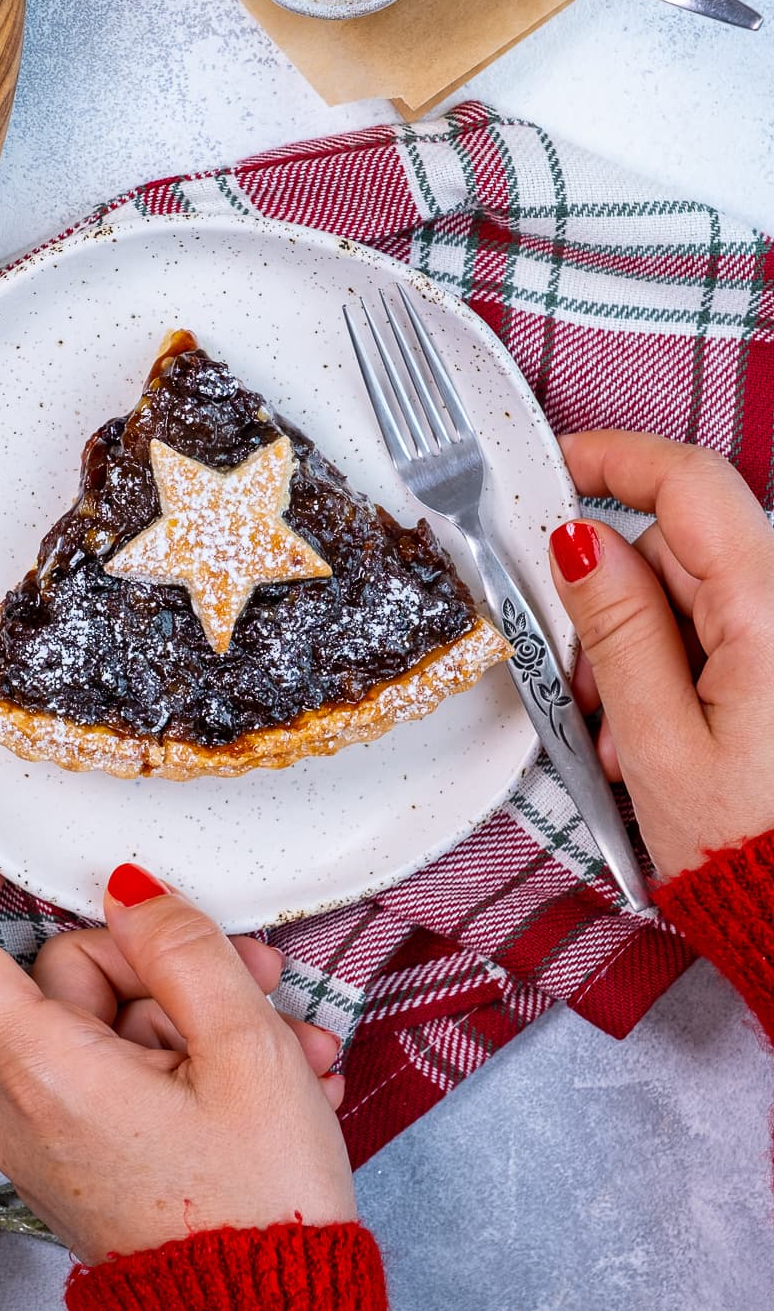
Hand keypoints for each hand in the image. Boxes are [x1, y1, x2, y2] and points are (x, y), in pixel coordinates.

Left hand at [0, 848, 355, 1262]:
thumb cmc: (258, 1201)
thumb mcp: (243, 1046)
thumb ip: (181, 946)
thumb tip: (127, 888)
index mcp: (45, 1074)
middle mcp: (28, 1109)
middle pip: (70, 979)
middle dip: (169, 964)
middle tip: (262, 978)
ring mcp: (57, 1141)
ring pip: (116, 1027)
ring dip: (205, 1020)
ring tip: (296, 1048)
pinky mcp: (90, 1165)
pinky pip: (128, 1080)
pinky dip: (195, 1068)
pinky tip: (279, 1081)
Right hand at [550, 431, 773, 880]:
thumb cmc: (752, 850)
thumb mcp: (658, 742)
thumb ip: (616, 629)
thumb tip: (580, 543)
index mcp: (771, 609)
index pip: (690, 483)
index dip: (616, 460)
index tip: (559, 467)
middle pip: (682, 548)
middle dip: (617, 602)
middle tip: (586, 689)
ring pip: (699, 596)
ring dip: (647, 651)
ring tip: (631, 743)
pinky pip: (729, 636)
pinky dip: (684, 672)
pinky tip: (667, 740)